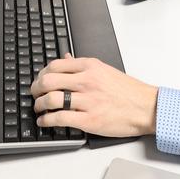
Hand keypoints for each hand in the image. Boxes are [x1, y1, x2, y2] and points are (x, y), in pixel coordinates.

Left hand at [31, 55, 157, 137]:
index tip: (39, 80)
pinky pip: (59, 118)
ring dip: (39, 105)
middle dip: (35, 89)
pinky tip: (44, 121)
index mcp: (91, 66)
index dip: (42, 73)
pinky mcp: (89, 120)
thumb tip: (66, 57)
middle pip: (48, 80)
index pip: (55, 65)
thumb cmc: (128, 91)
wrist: (145, 108)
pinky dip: (46, 120)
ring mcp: (87, 100)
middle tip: (34, 94)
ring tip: (38, 108)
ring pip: (51, 99)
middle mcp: (87, 81)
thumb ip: (83, 65)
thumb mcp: (105, 70)